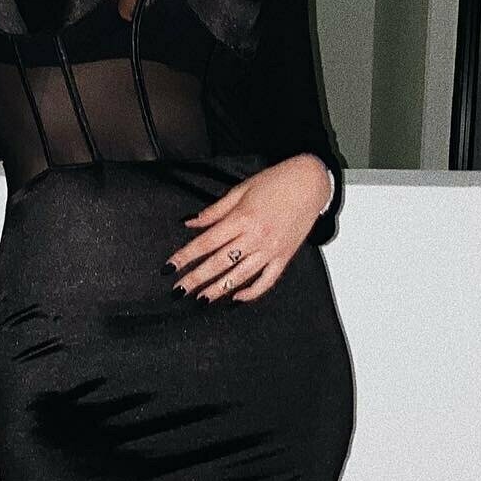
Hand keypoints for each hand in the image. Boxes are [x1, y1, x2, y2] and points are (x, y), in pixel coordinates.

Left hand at [163, 154, 332, 301]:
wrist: (310, 182)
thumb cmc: (276, 182)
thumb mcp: (241, 190)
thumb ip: (214, 211)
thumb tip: (190, 223)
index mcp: (242, 218)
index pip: (206, 243)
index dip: (185, 257)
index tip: (170, 267)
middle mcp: (256, 237)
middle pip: (219, 263)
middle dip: (195, 278)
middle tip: (178, 290)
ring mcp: (271, 250)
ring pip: (240, 276)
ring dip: (218, 290)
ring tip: (201, 299)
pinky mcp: (284, 257)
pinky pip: (266, 281)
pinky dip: (251, 293)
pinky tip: (236, 298)